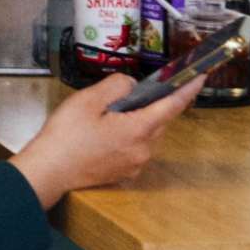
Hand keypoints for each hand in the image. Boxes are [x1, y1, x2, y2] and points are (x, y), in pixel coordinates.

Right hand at [12, 70, 202, 206]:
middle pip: (159, 119)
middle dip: (149, 104)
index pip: (172, 105)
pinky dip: (128, 137)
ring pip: (147, 134)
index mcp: (138, 129)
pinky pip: (136, 147)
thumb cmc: (65, 136)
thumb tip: (132, 86)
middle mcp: (144, 149)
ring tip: (105, 118)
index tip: (201, 76)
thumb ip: (117, 86)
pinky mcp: (126, 172)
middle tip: (123, 97)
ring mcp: (136, 163)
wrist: (49, 171)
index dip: (188, 89)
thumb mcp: (88, 100)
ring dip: (136, 121)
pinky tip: (103, 135)